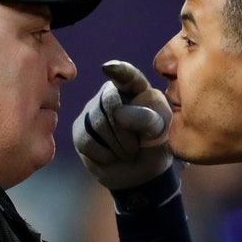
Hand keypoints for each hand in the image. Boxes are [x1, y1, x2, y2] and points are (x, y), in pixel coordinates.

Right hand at [72, 60, 172, 189]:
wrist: (141, 173)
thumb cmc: (155, 145)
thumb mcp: (161, 132)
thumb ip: (147, 118)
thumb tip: (117, 114)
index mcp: (135, 89)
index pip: (127, 76)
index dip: (118, 71)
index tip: (108, 69)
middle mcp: (110, 94)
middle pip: (108, 102)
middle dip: (124, 130)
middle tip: (135, 148)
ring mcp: (92, 111)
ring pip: (97, 123)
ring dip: (117, 145)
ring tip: (127, 153)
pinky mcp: (80, 131)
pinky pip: (86, 140)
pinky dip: (103, 154)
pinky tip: (111, 157)